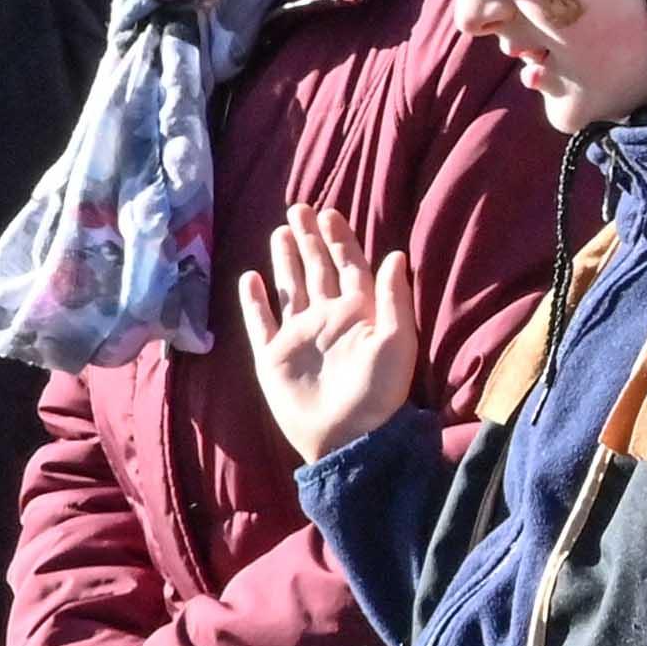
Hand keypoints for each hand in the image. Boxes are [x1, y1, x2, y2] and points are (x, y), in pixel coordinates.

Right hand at [237, 209, 423, 465]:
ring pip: (289, 287)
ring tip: (279, 232)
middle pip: (316, 269)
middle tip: (299, 207)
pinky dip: (253, 300)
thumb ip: (392, 299)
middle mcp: (326, 318)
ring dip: (284, 260)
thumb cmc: (378, 393)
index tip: (330, 213)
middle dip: (309, 239)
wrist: (346, 438)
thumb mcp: (395, 342)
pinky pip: (260, 322)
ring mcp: (297, 336)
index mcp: (357, 313)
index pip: (348, 266)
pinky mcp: (272, 356)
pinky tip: (250, 278)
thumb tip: (395, 254)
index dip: (340, 239)